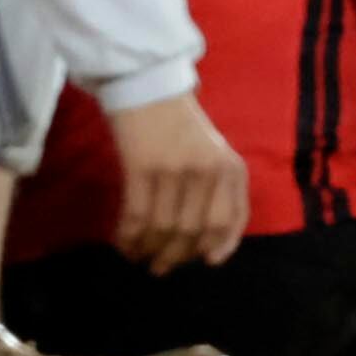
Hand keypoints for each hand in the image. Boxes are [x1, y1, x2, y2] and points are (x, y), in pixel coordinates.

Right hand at [102, 91, 250, 272]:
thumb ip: (220, 192)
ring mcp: (175, 169)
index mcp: (230, 168)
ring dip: (150, 249)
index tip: (206, 262)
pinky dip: (129, 236)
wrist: (150, 88)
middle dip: (176, 256)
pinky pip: (137, 216)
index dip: (220, 247)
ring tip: (140, 257)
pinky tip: (124, 243)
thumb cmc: (182, 125)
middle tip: (160, 267)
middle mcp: (208, 171)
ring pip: (164, 228)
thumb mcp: (215, 154)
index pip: (232, 219)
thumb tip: (211, 248)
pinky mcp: (142, 168)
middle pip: (194, 231)